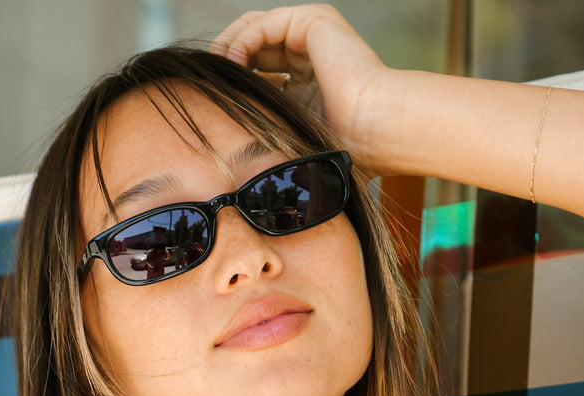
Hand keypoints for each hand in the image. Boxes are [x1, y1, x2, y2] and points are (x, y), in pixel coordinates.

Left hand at [209, 5, 395, 173]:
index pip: (261, 71)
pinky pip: (263, 25)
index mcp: (310, 80)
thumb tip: (239, 185)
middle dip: (228, 63)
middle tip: (209, 84)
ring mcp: (312, 34)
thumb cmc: (346, 150)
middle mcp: (311, 52)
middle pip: (254, 47)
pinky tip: (231, 65)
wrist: (375, 131)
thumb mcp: (296, 143)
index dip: (237, 84)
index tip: (214, 105)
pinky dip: (242, 43)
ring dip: (229, 50)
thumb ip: (273, 140)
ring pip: (254, 30)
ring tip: (215, 74)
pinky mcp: (313, 21)